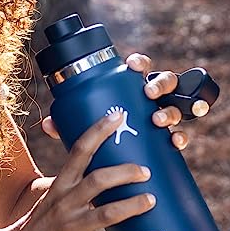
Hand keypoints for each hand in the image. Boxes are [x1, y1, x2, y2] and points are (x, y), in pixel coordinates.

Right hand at [10, 114, 165, 230]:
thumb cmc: (39, 221)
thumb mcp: (52, 194)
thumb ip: (73, 181)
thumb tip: (102, 166)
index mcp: (60, 183)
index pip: (80, 150)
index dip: (98, 131)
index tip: (117, 116)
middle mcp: (65, 201)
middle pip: (97, 180)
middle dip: (123, 172)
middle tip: (145, 171)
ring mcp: (71, 227)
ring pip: (106, 213)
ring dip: (132, 205)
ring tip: (152, 199)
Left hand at [42, 53, 188, 149]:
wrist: (114, 168)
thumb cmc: (100, 136)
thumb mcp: (85, 127)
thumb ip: (68, 123)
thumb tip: (48, 124)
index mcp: (131, 88)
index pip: (139, 68)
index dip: (139, 62)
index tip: (132, 65)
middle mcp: (150, 100)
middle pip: (164, 82)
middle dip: (160, 84)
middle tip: (148, 93)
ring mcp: (162, 117)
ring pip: (175, 106)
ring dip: (169, 110)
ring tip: (157, 120)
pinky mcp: (169, 139)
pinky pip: (181, 134)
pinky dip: (181, 137)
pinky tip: (175, 141)